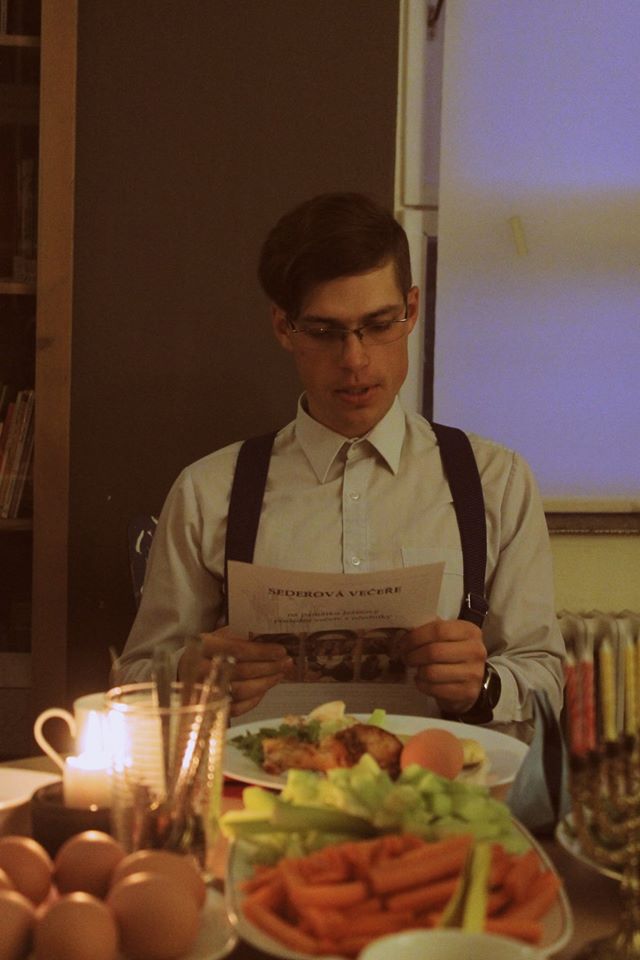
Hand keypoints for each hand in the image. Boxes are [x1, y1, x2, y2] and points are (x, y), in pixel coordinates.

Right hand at [178, 626, 292, 717]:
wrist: (176, 674)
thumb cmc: (203, 652)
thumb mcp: (215, 636)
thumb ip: (237, 636)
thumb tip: (269, 636)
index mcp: (203, 646)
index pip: (237, 649)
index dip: (262, 651)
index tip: (281, 651)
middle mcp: (200, 670)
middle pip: (242, 671)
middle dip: (269, 667)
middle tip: (286, 663)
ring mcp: (203, 692)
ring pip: (241, 691)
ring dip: (265, 683)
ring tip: (280, 675)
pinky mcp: (208, 709)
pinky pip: (237, 708)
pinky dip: (254, 700)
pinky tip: (264, 690)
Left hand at [402, 619, 486, 714]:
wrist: (470, 682)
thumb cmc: (453, 655)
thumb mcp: (448, 637)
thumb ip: (430, 632)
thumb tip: (404, 633)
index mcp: (470, 631)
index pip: (438, 629)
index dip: (416, 637)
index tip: (403, 643)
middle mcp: (475, 651)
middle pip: (433, 651)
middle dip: (413, 655)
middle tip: (405, 657)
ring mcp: (474, 673)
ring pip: (432, 672)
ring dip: (417, 671)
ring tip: (415, 669)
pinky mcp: (468, 692)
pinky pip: (435, 689)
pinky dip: (422, 685)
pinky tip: (422, 681)